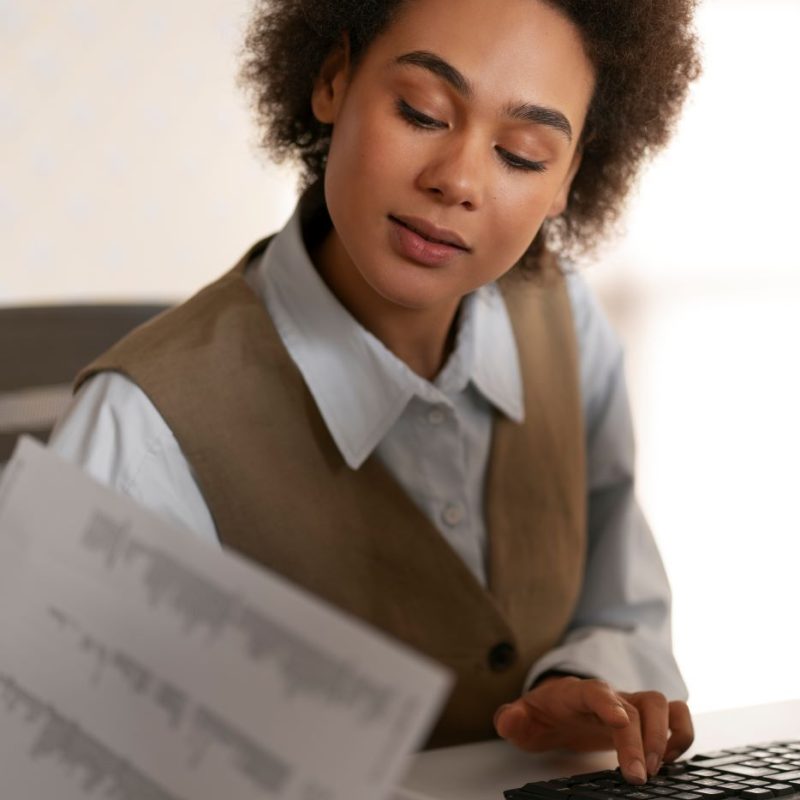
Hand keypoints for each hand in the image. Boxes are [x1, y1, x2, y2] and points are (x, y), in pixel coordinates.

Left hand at [493, 676, 693, 783]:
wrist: (558, 706)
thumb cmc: (543, 714)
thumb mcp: (522, 719)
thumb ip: (512, 720)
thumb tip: (507, 721)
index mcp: (576, 693)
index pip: (595, 690)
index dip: (608, 703)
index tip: (619, 722)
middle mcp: (608, 695)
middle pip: (634, 706)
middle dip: (639, 741)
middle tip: (637, 777)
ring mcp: (629, 703)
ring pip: (661, 703)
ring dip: (665, 736)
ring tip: (656, 768)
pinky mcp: (644, 716)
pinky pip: (676, 714)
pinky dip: (680, 734)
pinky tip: (667, 760)